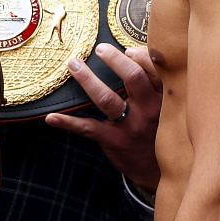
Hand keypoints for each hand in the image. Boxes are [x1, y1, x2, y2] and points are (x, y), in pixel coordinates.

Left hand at [46, 44, 161, 190]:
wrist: (158, 171)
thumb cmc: (160, 131)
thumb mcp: (168, 109)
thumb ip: (158, 85)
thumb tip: (137, 52)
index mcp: (164, 98)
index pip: (155, 70)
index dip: (141, 55)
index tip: (128, 49)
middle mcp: (149, 109)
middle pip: (133, 77)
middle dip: (114, 60)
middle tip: (100, 49)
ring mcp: (130, 125)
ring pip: (106, 98)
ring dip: (87, 80)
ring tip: (73, 65)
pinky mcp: (114, 140)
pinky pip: (88, 128)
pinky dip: (68, 123)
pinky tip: (51, 117)